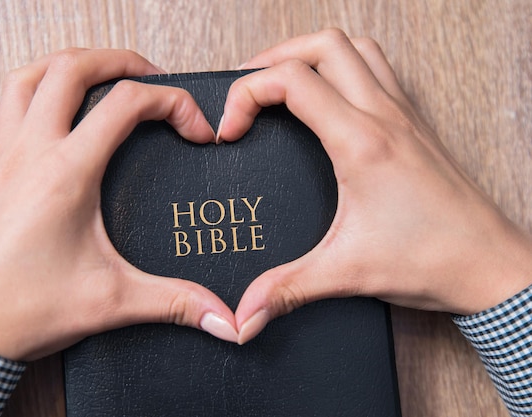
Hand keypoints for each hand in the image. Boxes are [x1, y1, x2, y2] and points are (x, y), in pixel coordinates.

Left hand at [0, 49, 238, 360]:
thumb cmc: (24, 309)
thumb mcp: (111, 301)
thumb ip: (174, 302)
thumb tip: (223, 319)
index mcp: (65, 174)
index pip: (125, 103)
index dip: (173, 104)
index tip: (195, 130)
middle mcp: (31, 151)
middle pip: (73, 68)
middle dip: (121, 61)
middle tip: (154, 77)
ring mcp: (5, 154)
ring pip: (32, 74)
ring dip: (72, 64)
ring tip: (105, 77)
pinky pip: (11, 101)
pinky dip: (39, 85)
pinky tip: (59, 110)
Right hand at [216, 29, 531, 343]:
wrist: (492, 266)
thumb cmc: (433, 260)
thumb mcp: (347, 272)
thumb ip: (286, 290)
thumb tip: (244, 314)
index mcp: (361, 142)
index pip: (292, 79)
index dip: (247, 94)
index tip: (231, 130)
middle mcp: (384, 115)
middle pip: (322, 44)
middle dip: (274, 58)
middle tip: (249, 89)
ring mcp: (404, 115)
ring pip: (355, 47)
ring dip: (314, 54)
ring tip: (286, 82)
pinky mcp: (415, 125)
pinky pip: (378, 69)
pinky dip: (346, 67)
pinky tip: (332, 102)